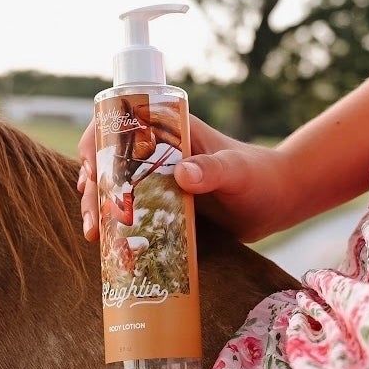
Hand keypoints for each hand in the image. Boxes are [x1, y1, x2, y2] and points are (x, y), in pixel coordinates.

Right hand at [76, 114, 296, 245]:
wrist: (278, 201)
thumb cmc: (260, 177)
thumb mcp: (237, 171)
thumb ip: (214, 169)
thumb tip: (182, 174)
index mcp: (170, 131)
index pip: (120, 124)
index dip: (97, 143)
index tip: (91, 172)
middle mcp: (157, 153)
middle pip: (108, 161)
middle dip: (92, 187)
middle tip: (92, 220)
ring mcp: (157, 180)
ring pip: (114, 188)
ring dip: (98, 208)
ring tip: (95, 236)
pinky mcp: (162, 206)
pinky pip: (130, 212)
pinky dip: (115, 225)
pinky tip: (108, 245)